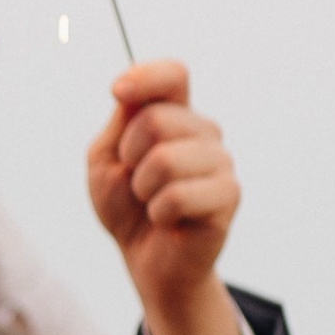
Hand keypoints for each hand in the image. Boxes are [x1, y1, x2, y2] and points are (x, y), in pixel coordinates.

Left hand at [86, 60, 241, 334]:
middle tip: (135, 182)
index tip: (118, 91)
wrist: (146, 259)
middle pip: (157, 119)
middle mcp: (204, 132)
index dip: (146, 76)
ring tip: (151, 202)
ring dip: (142, 190)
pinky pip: (176, 196)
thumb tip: (130, 91)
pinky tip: (168, 221)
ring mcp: (220, 161)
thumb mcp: (106, 161)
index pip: (173, 75)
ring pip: (165, 160)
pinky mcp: (228, 195)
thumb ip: (119, 123)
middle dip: (129, 156)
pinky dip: (158, 213)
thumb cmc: (126, 206)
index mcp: (175, 114)